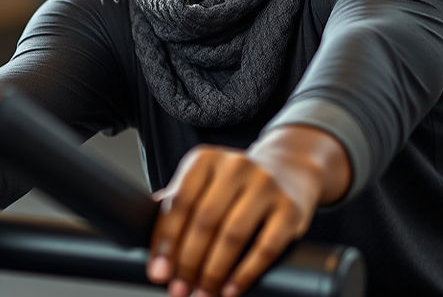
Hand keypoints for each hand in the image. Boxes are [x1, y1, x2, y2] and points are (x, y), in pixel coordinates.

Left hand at [146, 125, 350, 296]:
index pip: (180, 201)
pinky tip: (231, 290)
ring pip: (233, 235)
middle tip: (178, 290)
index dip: (166, 241)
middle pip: (205, 220)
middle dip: (188, 262)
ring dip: (213, 272)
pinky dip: (246, 274)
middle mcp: (236, 166)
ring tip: (202, 294)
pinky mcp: (290, 208)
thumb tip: (152, 244)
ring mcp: (266, 185)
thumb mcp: (206, 182)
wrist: (289, 170)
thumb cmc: (236, 185)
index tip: (158, 272)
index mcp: (206, 159)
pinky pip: (266, 247)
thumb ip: (180, 205)